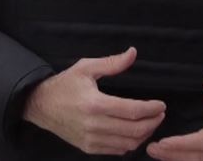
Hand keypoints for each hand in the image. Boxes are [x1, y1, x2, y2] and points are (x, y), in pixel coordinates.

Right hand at [23, 47, 166, 154]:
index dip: (151, 109)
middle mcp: (94, 125)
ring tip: (150, 123)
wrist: (41, 105)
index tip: (161, 105)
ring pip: (128, 143)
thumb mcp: (86, 67)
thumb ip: (112, 63)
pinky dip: (130, 143)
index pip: (132, 110)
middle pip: (134, 130)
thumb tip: (133, 53)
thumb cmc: (64, 85)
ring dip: (144, 134)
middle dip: (153, 122)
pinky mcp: (88, 147)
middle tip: (160, 114)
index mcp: (94, 104)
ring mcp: (91, 139)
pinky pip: (117, 150)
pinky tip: (134, 132)